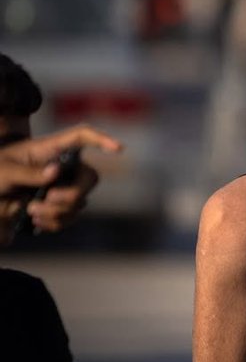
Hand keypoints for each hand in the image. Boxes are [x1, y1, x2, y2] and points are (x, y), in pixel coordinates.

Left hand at [0, 125, 121, 231]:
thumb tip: (55, 172)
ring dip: (55, 212)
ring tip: (30, 211)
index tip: (118, 149)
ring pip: (79, 203)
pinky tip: (35, 221)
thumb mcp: (4, 171)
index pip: (81, 137)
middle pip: (89, 178)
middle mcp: (62, 167)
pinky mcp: (58, 208)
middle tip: (48, 199)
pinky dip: (53, 223)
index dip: (101, 140)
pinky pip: (69, 219)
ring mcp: (62, 188)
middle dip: (72, 194)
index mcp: (49, 149)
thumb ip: (28, 172)